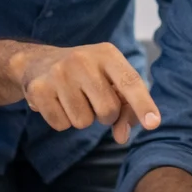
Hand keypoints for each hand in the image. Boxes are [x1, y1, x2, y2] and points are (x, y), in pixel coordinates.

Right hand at [11, 43, 159, 143]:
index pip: (130, 82)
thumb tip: (122, 137)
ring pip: (83, 122)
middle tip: (91, 99)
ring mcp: (59, 73)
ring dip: (81, 118)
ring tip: (72, 98)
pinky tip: (56, 102)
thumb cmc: (85, 75)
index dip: (143, 105)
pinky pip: (61, 125)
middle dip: (104, 115)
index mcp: (107, 54)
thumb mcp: (109, 80)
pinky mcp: (39, 89)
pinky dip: (61, 120)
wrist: (38, 62)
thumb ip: (125, 108)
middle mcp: (83, 59)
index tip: (153, 124)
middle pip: (108, 111)